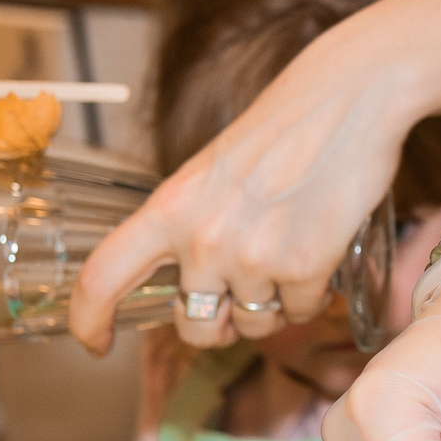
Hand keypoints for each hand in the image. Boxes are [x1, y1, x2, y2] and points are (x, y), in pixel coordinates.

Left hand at [70, 8, 412, 352]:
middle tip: (238, 300)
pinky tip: (319, 250)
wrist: (351, 98)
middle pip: (192, 327)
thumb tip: (189, 284)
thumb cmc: (282, 129)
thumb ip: (187, 226)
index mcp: (168, 208)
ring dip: (273, 306)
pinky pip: (301, 311)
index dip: (89, 320)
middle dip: (217, 324)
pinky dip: (312, 293)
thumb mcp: (210, 172)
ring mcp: (254, 256)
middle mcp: (204, 239)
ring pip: (254, 325)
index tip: (96, 342)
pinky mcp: (305, 267)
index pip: (102, 278)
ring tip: (288, 256)